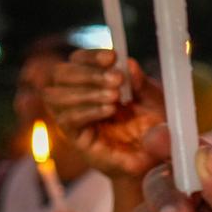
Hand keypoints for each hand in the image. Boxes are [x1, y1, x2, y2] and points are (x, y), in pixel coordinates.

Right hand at [43, 49, 164, 178]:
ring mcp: (73, 116)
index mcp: (93, 80)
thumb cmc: (153, 123)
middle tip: (116, 79)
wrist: (155, 156)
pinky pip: (67, 120)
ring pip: (55, 96)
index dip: (90, 56)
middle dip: (87, 73)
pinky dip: (86, 111)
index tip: (112, 57)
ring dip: (84, 92)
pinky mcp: (75, 138)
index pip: (77, 60)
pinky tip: (108, 110)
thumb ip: (141, 83)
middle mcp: (76, 95)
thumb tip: (129, 64)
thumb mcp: (153, 100)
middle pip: (59, 74)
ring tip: (113, 97)